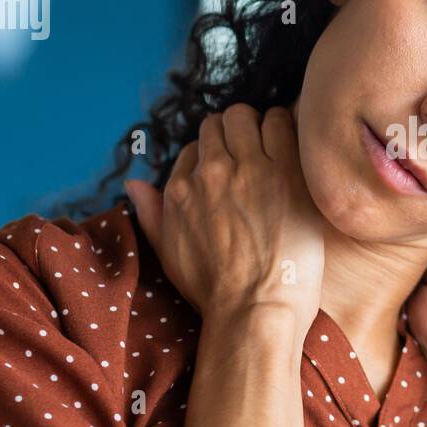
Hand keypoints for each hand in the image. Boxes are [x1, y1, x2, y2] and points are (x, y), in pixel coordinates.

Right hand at [124, 104, 324, 338]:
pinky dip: (284, 126)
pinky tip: (292, 147)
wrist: (256, 310)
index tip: (231, 166)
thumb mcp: (170, 254)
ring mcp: (247, 169)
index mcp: (180, 191)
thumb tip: (134, 184)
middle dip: (234, 133)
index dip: (214, 154)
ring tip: (273, 148)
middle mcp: (209, 173)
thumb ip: (152, 214)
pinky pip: (281, 123)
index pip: (194, 148)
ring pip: (245, 116)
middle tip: (254, 152)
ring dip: (258, 126)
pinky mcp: (284, 171)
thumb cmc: (217, 292)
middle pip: (218, 124)